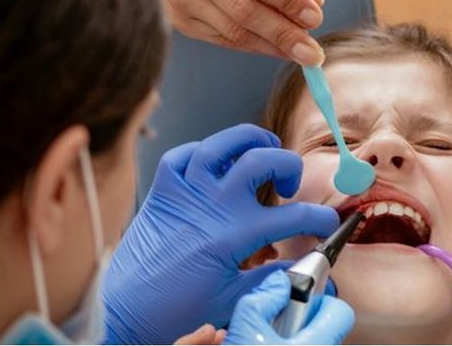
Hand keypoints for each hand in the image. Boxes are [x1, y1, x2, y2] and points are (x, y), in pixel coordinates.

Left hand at [103, 124, 339, 343]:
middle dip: (288, 166)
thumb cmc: (176, 311)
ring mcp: (184, 194)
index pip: (293, 217)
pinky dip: (203, 152)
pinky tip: (217, 165)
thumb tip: (308, 271)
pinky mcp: (162, 193)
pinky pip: (183, 155)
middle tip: (290, 187)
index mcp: (232, 236)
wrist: (123, 312)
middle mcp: (210, 206)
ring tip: (264, 150)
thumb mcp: (234, 299)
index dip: (319, 219)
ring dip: (250, 140)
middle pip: (261, 160)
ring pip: (221, 143)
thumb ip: (274, 279)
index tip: (327, 224)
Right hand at [144, 0, 324, 64]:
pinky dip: (253, 47)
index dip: (288, 1)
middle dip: (284, 35)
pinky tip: (275, 49)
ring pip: (234, 31)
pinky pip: (223, 40)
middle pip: (245, 11)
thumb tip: (314, 5)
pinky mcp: (178, 19)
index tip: (316, 18)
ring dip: (272, 46)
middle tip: (315, 54)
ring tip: (301, 54)